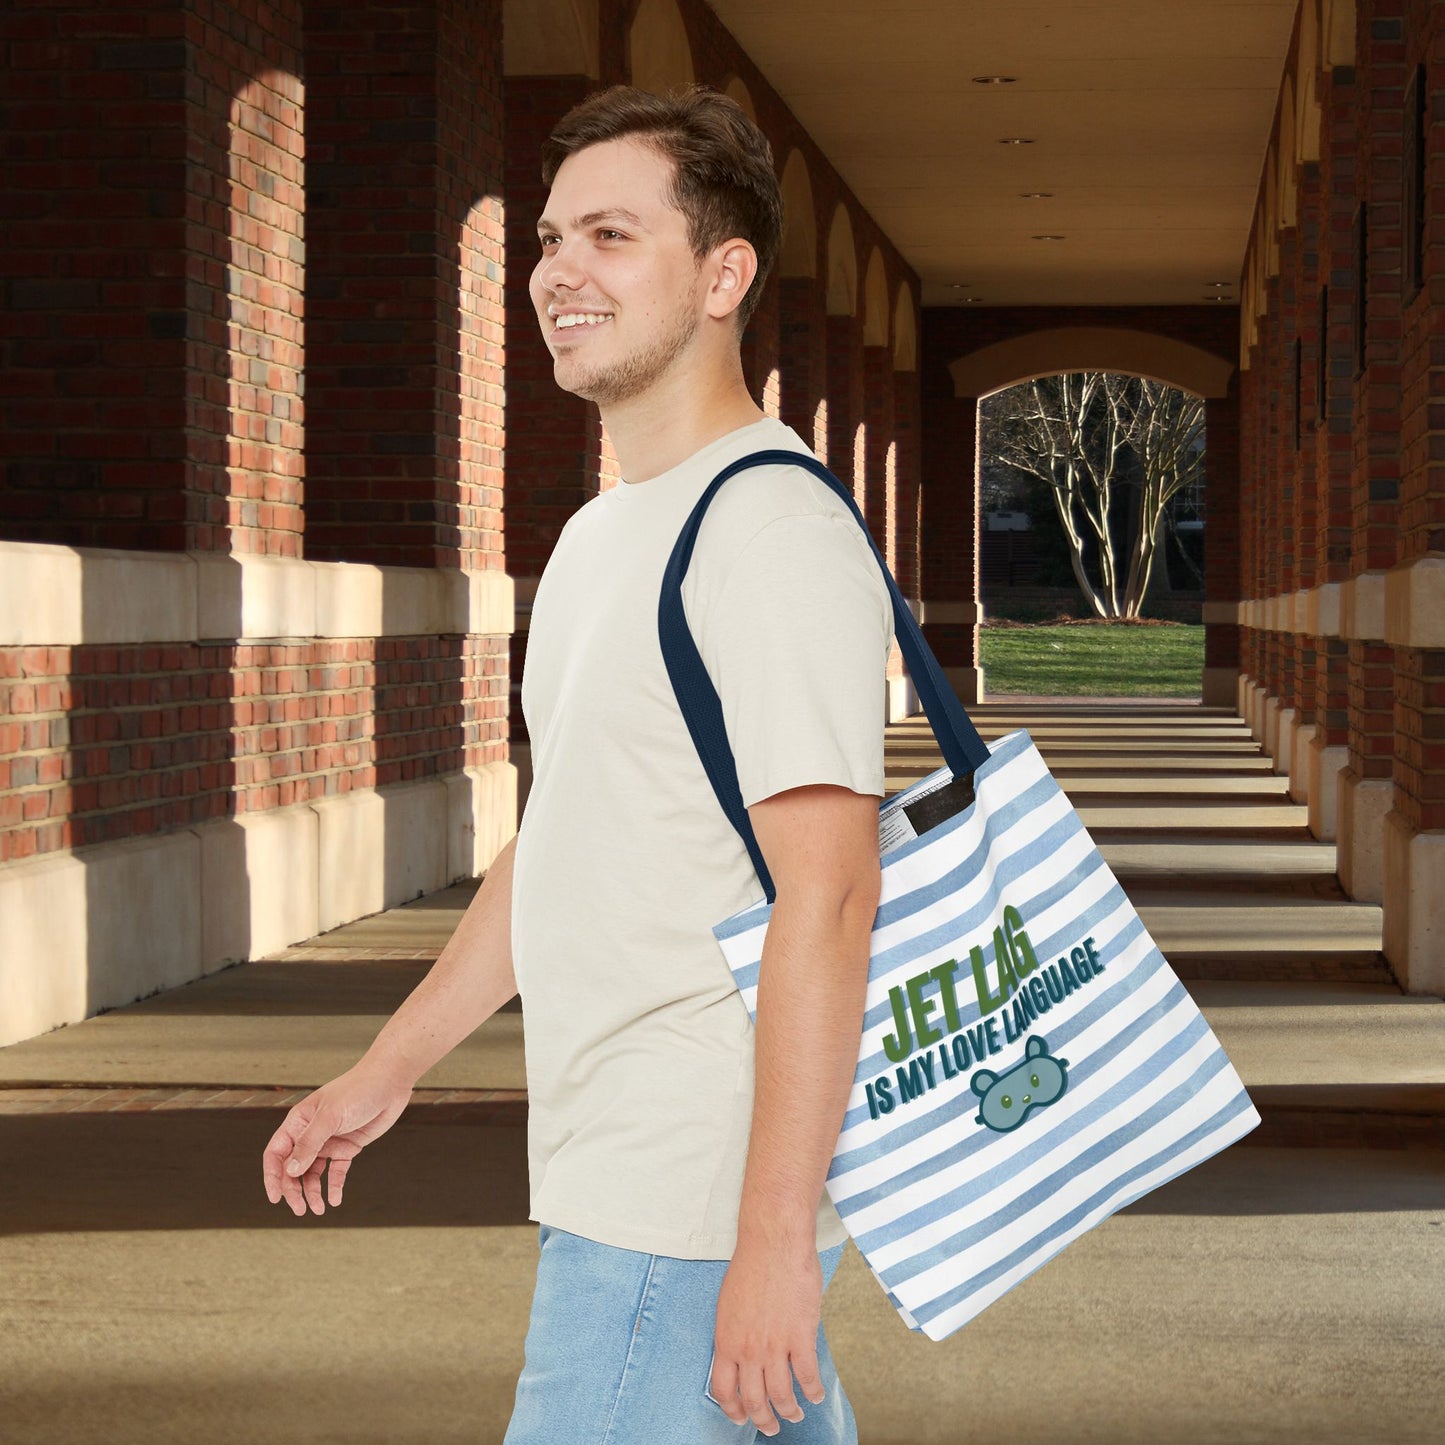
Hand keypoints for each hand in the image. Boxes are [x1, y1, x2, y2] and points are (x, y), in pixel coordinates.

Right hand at [261, 1061, 412, 1216]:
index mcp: (298, 1122)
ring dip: (313, 1192)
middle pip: (293, 1168)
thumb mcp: (330, 1116)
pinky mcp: (348, 1147)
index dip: (272, 1176)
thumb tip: (290, 1171)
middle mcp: (311, 1133)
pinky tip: (335, 1199)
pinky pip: (336, 1171)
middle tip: (301, 1209)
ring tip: (319, 1209)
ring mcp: (329, 1141)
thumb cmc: (357, 1090)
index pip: (276, 1153)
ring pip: (313, 1173)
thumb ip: (310, 1144)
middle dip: (294, 1190)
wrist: (390, 1081)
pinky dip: (334, 1186)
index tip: (275, 1198)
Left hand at [709, 1238, 825, 1437]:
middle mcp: (748, 1350)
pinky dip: (813, 1391)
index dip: (733, 1410)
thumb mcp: (729, 1304)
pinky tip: (815, 1395)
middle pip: (754, 1400)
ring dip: (789, 1411)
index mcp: (726, 1340)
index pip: (724, 1391)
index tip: (741, 1417)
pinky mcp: (800, 1337)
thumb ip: (734, 1334)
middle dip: (764, 1420)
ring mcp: (774, 1346)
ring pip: (782, 1395)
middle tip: (771, 1426)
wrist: (774, 1243)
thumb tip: (740, 1355)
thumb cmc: (751, 1265)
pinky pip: (808, 1376)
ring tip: (795, 1414)